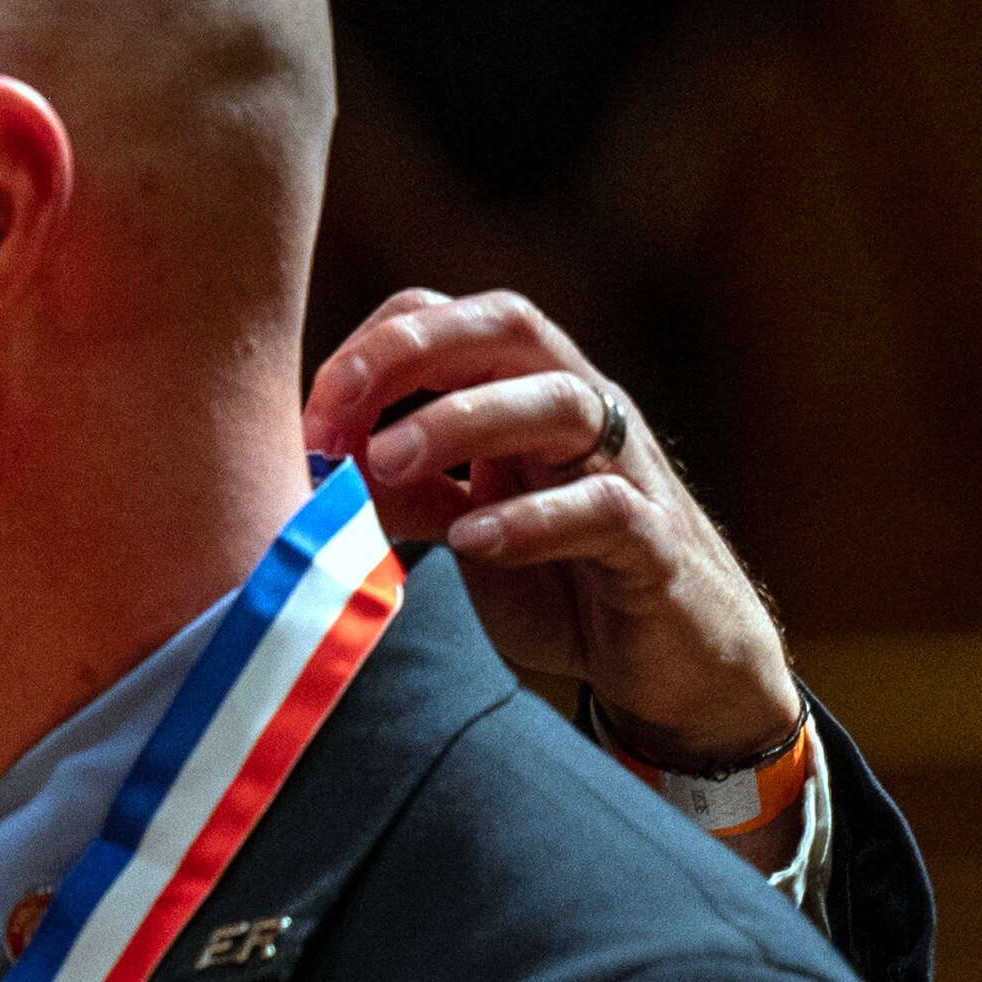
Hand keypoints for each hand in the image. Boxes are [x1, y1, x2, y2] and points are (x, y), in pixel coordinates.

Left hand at [302, 287, 803, 798]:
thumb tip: (312, 471)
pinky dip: (535, 518)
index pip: (451, 319)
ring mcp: (624, 469)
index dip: (373, 349)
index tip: (309, 415)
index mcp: (526, 393)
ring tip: (389, 463)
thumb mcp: (462, 527)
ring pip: (560, 402)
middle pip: (510, 326)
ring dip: (464, 419)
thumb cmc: (561, 580)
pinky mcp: (654, 543)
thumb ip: (400, 492)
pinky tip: (473, 540)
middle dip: (414, 350)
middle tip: (337, 405)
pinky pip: (604, 508)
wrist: (672, 662)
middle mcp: (580, 411)